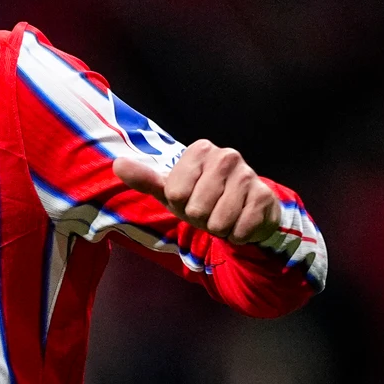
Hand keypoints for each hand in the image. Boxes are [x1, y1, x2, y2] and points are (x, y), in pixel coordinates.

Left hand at [113, 140, 281, 244]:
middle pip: (196, 209)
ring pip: (218, 222)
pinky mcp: (265, 196)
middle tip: (209, 209)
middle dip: (199, 218)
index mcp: (200, 149)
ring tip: (223, 215)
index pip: (174, 192)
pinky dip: (236, 234)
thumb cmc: (201, 198)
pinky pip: (239, 229)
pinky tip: (240, 221)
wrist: (244, 211)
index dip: (179, 203)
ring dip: (218, 227)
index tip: (189, 197)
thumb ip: (145, 179)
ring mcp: (248, 175)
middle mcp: (227, 156)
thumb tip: (118, 164)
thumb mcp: (170, 190)